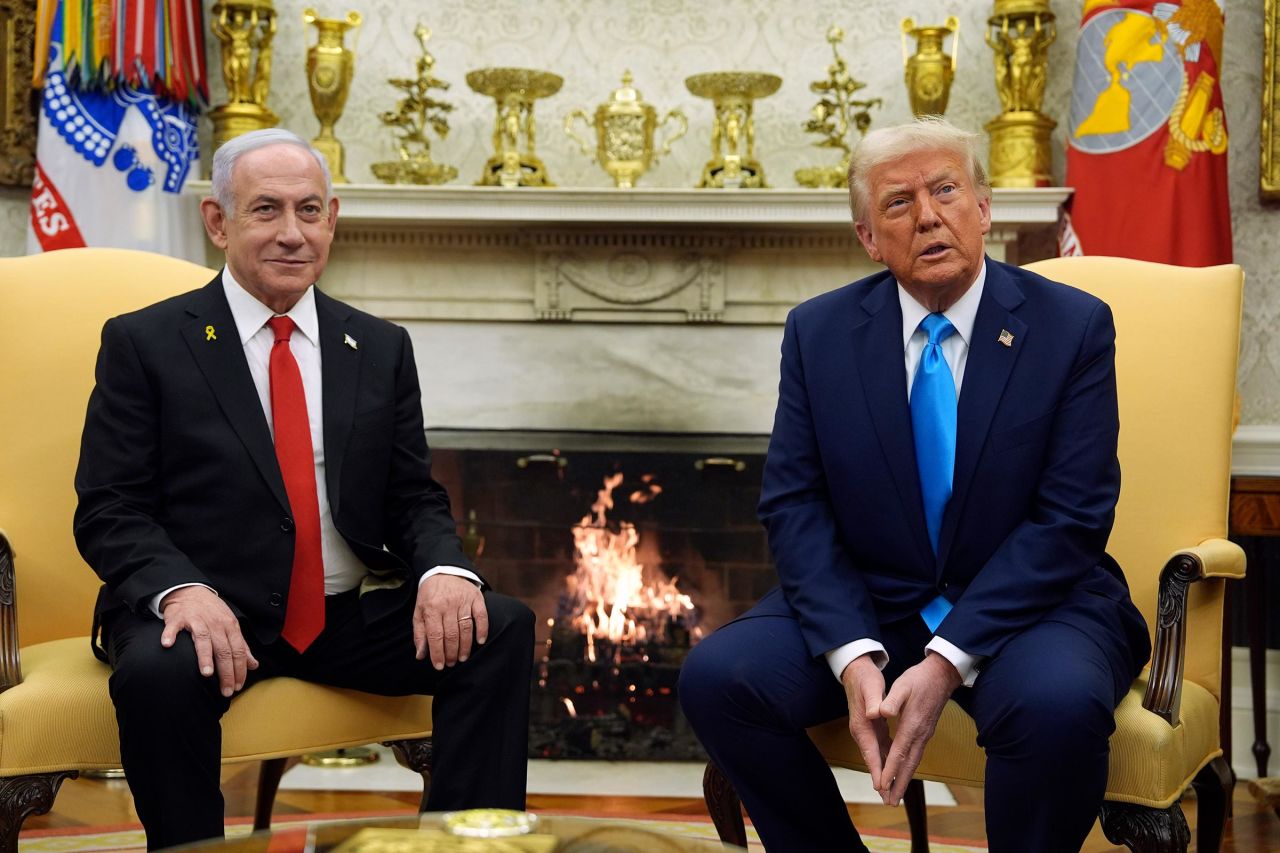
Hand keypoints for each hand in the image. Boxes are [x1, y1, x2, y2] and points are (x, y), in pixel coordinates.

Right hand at [159, 586, 257, 697]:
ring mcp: (196, 620)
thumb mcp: (230, 626)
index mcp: (230, 627)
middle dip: (226, 672)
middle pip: (224, 650)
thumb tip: (253, 665)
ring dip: (205, 656)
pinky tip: (168, 645)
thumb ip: (241, 647)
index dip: (239, 670)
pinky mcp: (177, 617)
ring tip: (207, 673)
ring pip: (203, 639)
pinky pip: (174, 627)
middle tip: (225, 690)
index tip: (237, 686)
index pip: (238, 651)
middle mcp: (215, 624)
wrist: (191, 591)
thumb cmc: (212, 612)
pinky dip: (170, 635)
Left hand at [413, 574, 487, 669]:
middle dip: (451, 653)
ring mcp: (463, 601)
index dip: (437, 653)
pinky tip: (480, 641)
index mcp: (431, 608)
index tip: (439, 666)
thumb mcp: (419, 611)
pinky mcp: (476, 597)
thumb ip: (419, 633)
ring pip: (466, 628)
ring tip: (462, 658)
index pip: (435, 636)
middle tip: (452, 663)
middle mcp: (448, 604)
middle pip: (451, 634)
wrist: (443, 570)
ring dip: (465, 646)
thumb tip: (420, 655)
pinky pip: (481, 615)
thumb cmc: (430, 595)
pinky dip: (482, 629)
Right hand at [841, 654, 891, 791]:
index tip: (882, 786)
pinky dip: (887, 760)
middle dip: (881, 779)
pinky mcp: (872, 727)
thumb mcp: (871, 687)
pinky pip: (881, 748)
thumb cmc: (865, 678)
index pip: (870, 751)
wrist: (856, 670)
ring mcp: (866, 730)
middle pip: (873, 760)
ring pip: (877, 757)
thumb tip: (874, 714)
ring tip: (892, 791)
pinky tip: (895, 767)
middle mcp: (862, 731)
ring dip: (884, 773)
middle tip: (890, 799)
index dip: (877, 769)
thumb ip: (873, 701)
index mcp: (862, 725)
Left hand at [876, 652, 961, 805]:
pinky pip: (916, 755)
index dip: (890, 769)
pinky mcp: (926, 732)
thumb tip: (880, 712)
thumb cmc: (919, 678)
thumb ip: (891, 700)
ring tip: (896, 796)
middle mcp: (921, 733)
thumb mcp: (902, 685)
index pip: (899, 751)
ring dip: (904, 779)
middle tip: (890, 802)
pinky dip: (909, 767)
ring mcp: (925, 734)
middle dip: (899, 784)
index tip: (883, 785)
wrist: (942, 675)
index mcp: (912, 724)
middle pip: (909, 764)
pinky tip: (904, 773)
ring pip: (914, 762)